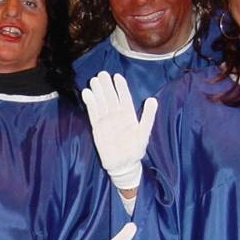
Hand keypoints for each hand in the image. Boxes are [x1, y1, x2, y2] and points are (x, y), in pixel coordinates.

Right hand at [81, 71, 155, 190]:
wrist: (123, 165)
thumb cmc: (136, 150)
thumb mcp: (144, 133)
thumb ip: (148, 116)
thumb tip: (152, 99)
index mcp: (129, 115)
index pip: (124, 98)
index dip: (121, 87)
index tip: (117, 76)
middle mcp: (116, 115)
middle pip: (110, 98)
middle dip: (106, 86)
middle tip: (101, 74)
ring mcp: (106, 121)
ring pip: (101, 103)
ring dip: (97, 92)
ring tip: (93, 81)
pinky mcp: (97, 128)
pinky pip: (93, 113)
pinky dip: (90, 104)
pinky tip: (87, 93)